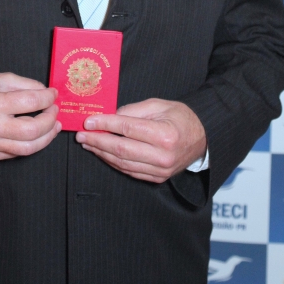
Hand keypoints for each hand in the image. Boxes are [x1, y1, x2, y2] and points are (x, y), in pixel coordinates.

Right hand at [0, 72, 60, 160]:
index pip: (30, 102)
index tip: (53, 94)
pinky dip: (33, 144)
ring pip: (29, 147)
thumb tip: (45, 92)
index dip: (47, 98)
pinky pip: (18, 154)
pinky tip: (39, 135)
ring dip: (47, 137)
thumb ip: (24, 84)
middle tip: (54, 110)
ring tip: (54, 125)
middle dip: (50, 119)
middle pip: (33, 130)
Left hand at [75, 99, 205, 182]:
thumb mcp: (158, 105)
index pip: (127, 129)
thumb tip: (110, 116)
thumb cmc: (180, 117)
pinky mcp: (157, 178)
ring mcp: (160, 170)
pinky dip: (113, 162)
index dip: (105, 125)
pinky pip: (130, 171)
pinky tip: (102, 153)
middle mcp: (163, 155)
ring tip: (88, 143)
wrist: (202, 138)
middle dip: (98, 141)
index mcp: (165, 134)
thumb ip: (133, 111)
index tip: (88, 121)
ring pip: (123, 163)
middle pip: (121, 149)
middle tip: (81, 135)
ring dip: (102, 153)